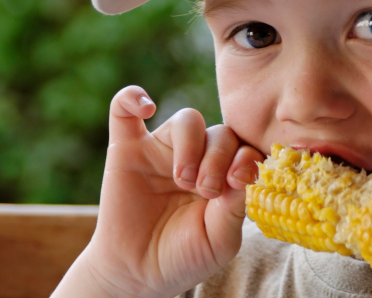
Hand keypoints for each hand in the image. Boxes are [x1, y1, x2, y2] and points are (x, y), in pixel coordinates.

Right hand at [56, 85, 263, 297]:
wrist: (138, 273)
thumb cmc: (184, 256)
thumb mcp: (220, 239)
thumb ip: (235, 207)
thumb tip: (247, 171)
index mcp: (225, 174)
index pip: (245, 149)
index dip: (247, 157)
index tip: (239, 180)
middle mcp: (198, 156)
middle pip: (220, 132)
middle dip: (218, 159)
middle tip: (205, 190)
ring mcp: (162, 150)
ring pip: (187, 120)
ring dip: (191, 145)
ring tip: (183, 179)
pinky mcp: (126, 148)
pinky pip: (124, 109)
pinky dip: (133, 98)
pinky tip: (146, 107)